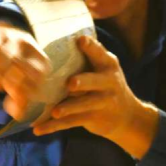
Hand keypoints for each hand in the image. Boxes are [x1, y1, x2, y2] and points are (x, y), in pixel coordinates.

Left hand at [32, 35, 159, 158]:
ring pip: (83, 105)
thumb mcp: (106, 68)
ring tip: (54, 112)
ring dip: (68, 108)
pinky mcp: (93, 118)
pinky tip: (38, 129)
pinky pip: (72, 123)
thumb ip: (92, 55)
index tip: (80, 40)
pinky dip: (53, 127)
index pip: (100, 54)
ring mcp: (102, 102)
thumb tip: (67, 36)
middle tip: (71, 83)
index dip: (90, 47)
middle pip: (94, 82)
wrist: (128, 116)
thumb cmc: (108, 85)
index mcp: (108, 65)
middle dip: (83, 82)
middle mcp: (107, 83)